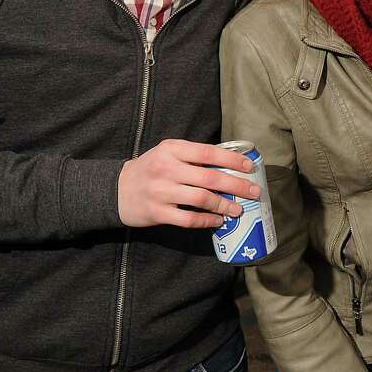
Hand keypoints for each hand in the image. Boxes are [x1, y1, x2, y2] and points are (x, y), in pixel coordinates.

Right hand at [118, 140, 259, 228]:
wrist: (116, 190)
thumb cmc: (150, 169)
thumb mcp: (168, 153)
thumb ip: (193, 156)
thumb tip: (231, 163)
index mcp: (172, 150)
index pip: (208, 152)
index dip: (232, 160)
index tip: (249, 167)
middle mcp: (167, 169)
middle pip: (210, 178)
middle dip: (236, 185)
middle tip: (254, 192)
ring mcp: (161, 192)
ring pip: (202, 199)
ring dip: (224, 205)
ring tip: (238, 209)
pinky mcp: (158, 213)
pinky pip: (189, 219)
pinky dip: (207, 220)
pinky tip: (218, 221)